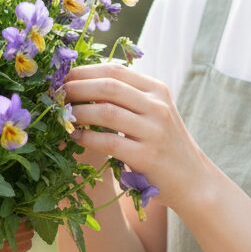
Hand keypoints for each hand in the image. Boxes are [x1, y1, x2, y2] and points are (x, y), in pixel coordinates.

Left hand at [62, 61, 211, 213]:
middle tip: (56, 94)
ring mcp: (154, 131)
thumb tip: (82, 84)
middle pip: (108, 86)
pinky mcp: (147, 157)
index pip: (115, 71)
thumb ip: (127, 97)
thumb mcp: (153, 112)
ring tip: (62, 115)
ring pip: (106, 112)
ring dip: (78, 112)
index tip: (63, 77)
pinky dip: (86, 138)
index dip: (84, 71)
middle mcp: (158, 106)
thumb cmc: (165, 144)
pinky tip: (74, 137)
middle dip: (76, 88)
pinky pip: (109, 142)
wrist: (194, 180)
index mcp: (157, 89)